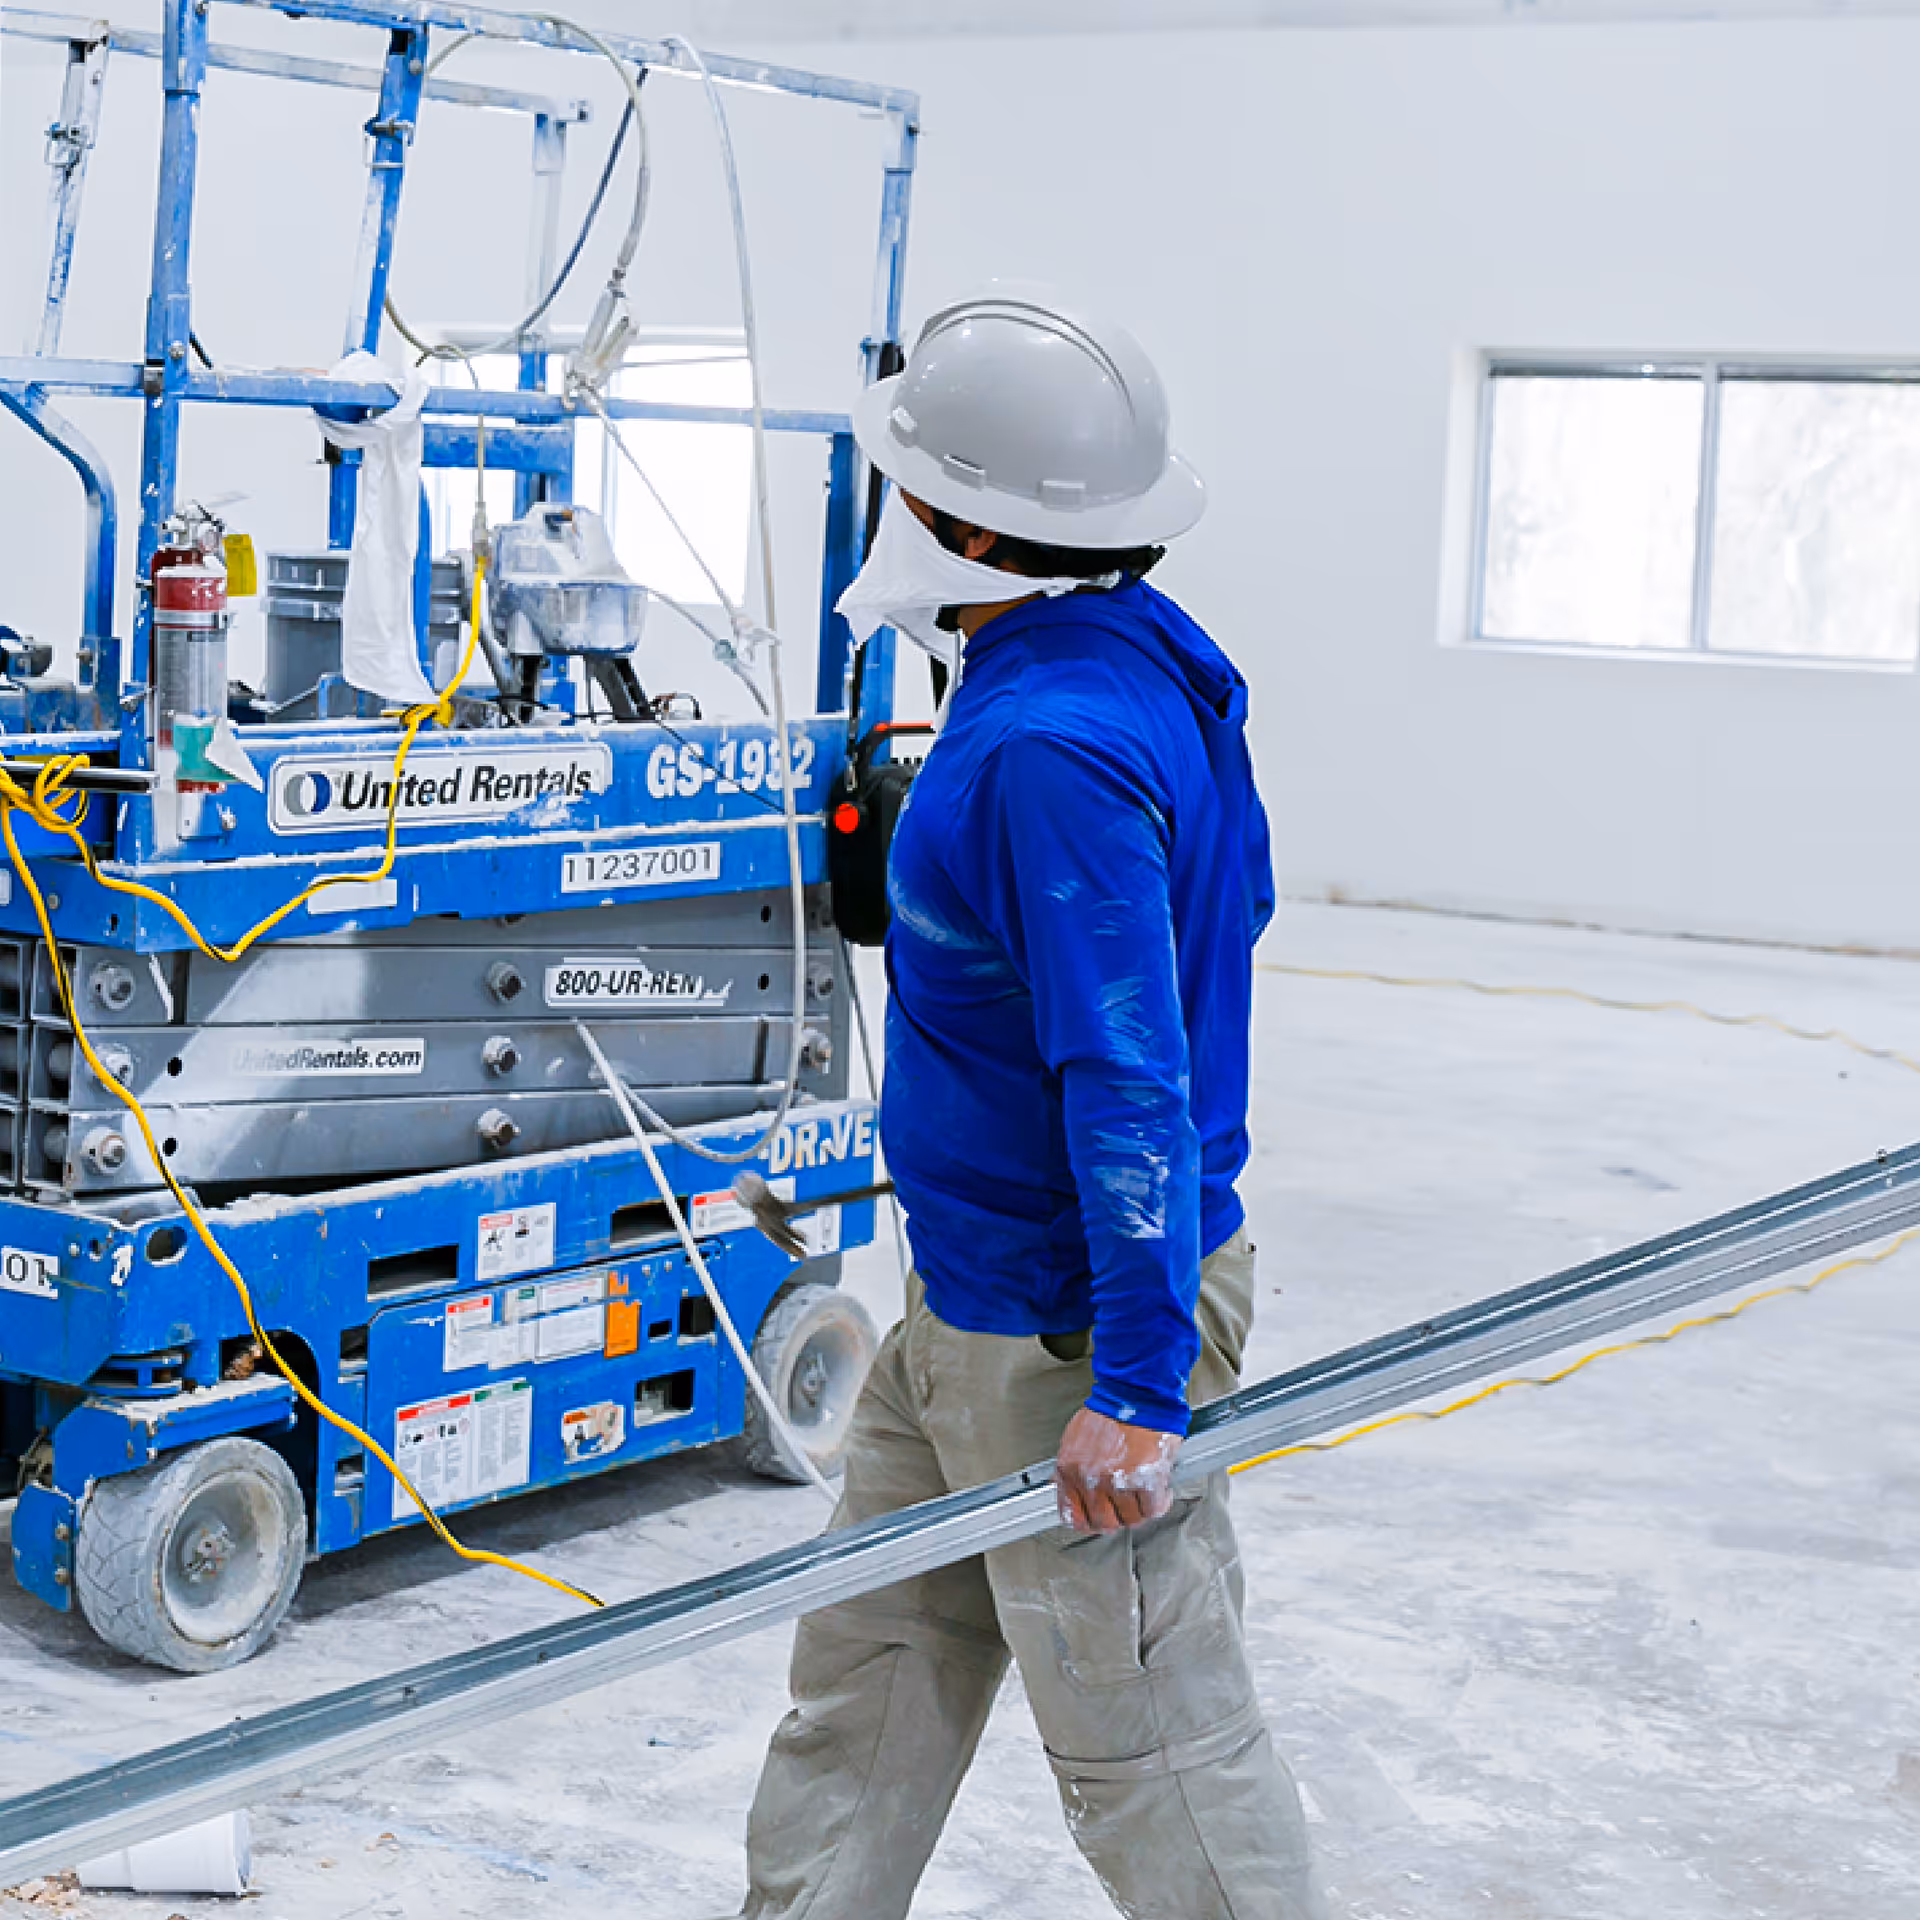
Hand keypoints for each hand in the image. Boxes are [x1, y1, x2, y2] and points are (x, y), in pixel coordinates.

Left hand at [1054, 1408, 1180, 1534]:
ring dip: (1139, 1512)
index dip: (1088, 1521)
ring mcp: (1117, 1483)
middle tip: (1125, 1511)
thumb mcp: (1075, 1439)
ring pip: (1130, 1520)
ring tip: (1144, 1498)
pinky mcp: (1145, 1481)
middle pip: (1102, 1522)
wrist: (1136, 1391)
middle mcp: (1090, 1480)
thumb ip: (1072, 1467)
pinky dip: (1160, 1504)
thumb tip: (1072, 1489)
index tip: (1096, 1520)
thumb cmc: (1110, 1408)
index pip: (1073, 1516)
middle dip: (1116, 1519)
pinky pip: (1153, 1509)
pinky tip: (1161, 1493)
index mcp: (1069, 1469)